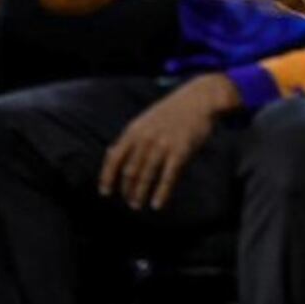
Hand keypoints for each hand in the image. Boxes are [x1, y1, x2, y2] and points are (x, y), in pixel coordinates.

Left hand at [100, 75, 237, 210]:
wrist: (199, 98)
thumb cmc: (171, 111)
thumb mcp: (145, 120)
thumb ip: (129, 138)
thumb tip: (110, 154)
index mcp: (134, 131)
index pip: (114, 158)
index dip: (107, 177)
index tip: (105, 192)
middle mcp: (145, 139)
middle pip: (130, 171)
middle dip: (127, 189)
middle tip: (130, 202)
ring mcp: (163, 145)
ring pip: (146, 176)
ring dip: (140, 193)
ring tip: (138, 205)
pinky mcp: (181, 151)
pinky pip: (167, 177)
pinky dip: (161, 193)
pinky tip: (157, 204)